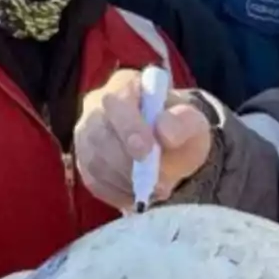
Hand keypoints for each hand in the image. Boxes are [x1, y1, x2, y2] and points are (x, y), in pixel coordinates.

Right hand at [75, 69, 212, 211]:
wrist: (172, 150)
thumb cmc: (181, 129)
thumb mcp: (194, 123)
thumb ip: (184, 122)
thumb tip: (164, 129)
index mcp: (125, 84)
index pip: (117, 101)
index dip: (128, 127)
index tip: (146, 151)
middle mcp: (97, 105)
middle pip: (97, 132)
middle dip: (126, 162)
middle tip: (156, 182)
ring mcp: (86, 134)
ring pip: (93, 160)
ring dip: (125, 181)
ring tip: (155, 189)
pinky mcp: (84, 161)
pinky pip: (94, 181)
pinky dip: (118, 193)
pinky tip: (139, 194)